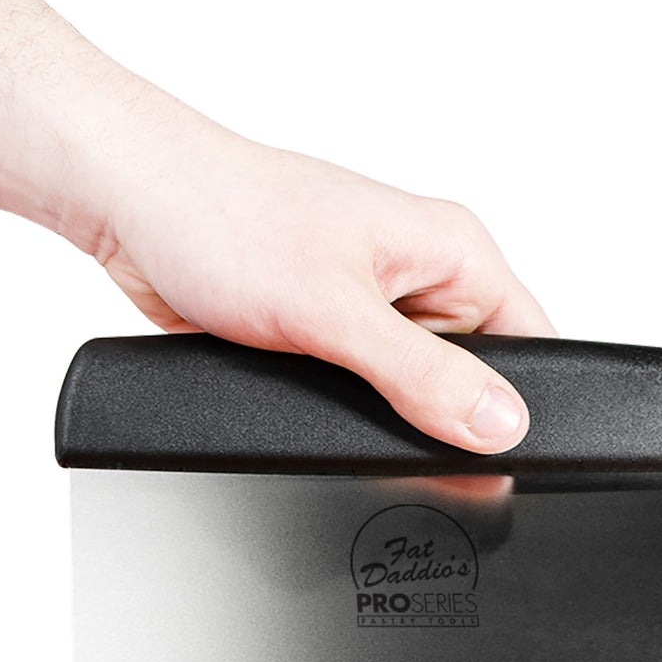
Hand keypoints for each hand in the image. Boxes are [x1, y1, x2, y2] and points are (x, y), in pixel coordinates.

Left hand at [0, 0, 548, 449]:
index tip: (499, 461)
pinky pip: (366, 390)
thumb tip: (500, 426)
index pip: (535, 344)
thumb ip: (424, 377)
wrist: (127, 201)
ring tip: (341, 401)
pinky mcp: (331, 329)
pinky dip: (348, 411)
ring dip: (387, 415)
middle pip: (477, 381)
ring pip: (416, 392)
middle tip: (400, 436)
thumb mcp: (336, 312)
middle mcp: (423, 272)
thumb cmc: (220, 216)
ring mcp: (377, 302)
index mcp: (455, 248)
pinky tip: (318, 405)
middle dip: (446, 421)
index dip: (525, 410)